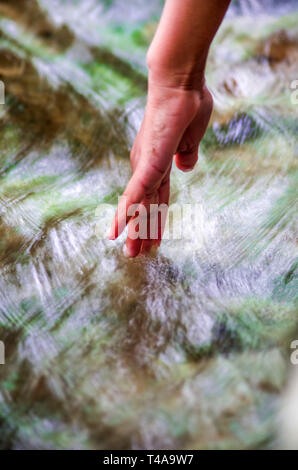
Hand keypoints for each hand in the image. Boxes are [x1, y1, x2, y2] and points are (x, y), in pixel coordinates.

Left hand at [107, 75, 212, 256]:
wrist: (180, 82)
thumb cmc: (188, 104)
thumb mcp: (191, 138)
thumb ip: (188, 154)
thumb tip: (186, 167)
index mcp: (158, 163)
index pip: (156, 199)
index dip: (155, 220)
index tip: (154, 238)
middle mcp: (147, 167)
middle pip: (145, 207)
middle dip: (141, 232)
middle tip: (135, 254)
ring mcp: (147, 164)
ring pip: (139, 205)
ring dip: (134, 230)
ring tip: (130, 252)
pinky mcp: (149, 161)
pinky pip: (137, 191)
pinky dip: (127, 211)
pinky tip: (119, 230)